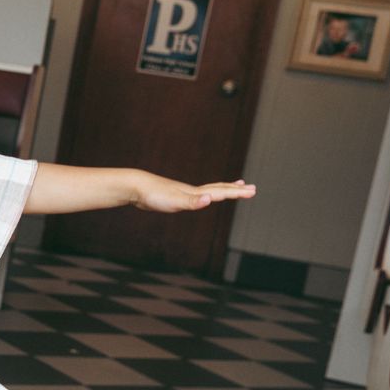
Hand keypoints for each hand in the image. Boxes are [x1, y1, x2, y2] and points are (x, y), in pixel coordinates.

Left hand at [133, 171, 255, 212]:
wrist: (136, 187)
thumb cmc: (154, 195)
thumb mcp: (175, 201)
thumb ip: (193, 202)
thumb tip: (210, 199)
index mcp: (195, 193)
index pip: (221, 192)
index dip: (237, 193)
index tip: (253, 191)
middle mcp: (192, 191)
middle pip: (218, 188)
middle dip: (235, 190)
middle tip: (252, 188)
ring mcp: (184, 192)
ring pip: (208, 190)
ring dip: (223, 189)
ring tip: (233, 188)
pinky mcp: (175, 196)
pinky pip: (197, 196)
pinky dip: (205, 196)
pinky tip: (203, 197)